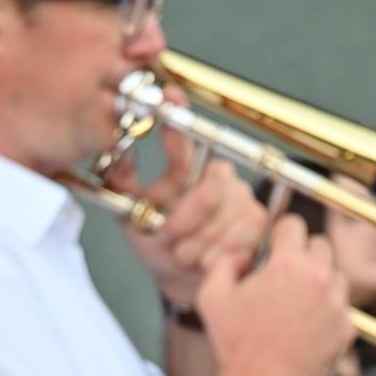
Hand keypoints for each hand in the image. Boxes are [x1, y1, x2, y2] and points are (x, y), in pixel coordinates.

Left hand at [108, 123, 265, 305]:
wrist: (185, 279)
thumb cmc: (161, 243)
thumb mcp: (132, 212)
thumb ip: (123, 181)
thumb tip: (117, 150)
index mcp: (192, 168)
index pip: (185, 139)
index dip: (177, 117)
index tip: (169, 96)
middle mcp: (222, 178)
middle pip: (208, 193)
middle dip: (183, 220)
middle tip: (167, 235)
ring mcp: (244, 201)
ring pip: (221, 223)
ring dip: (195, 245)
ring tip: (184, 253)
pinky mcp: (259, 227)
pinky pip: (235, 241)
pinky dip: (214, 257)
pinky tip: (204, 260)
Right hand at [197, 215, 354, 375]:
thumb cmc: (235, 343)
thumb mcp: (212, 295)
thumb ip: (226, 261)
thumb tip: (244, 253)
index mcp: (288, 264)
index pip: (294, 225)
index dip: (281, 232)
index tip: (277, 243)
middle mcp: (319, 279)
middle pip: (321, 244)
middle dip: (304, 254)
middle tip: (286, 273)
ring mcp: (338, 304)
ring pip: (336, 276)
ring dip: (320, 282)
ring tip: (296, 303)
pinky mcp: (347, 328)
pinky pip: (342, 308)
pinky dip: (329, 312)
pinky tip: (306, 326)